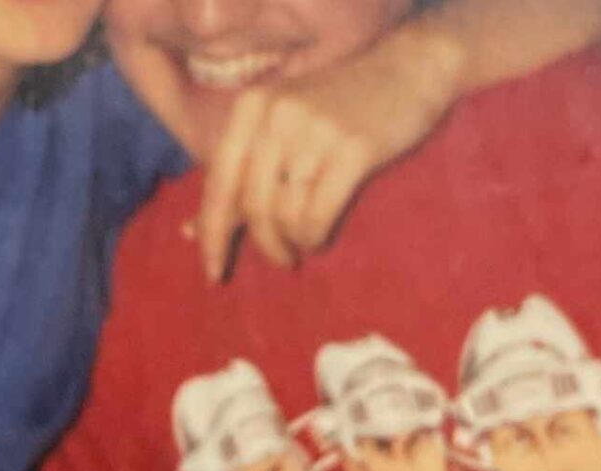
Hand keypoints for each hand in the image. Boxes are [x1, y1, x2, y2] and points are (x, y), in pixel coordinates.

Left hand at [195, 23, 464, 278]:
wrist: (410, 67)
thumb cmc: (339, 105)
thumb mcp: (282, 125)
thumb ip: (239, 172)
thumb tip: (191, 231)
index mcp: (250, 108)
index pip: (218, 183)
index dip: (211, 234)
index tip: (213, 273)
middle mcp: (277, 115)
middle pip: (251, 206)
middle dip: (263, 245)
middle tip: (282, 260)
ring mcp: (315, 130)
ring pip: (284, 214)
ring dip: (293, 241)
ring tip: (306, 241)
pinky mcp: (354, 148)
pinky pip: (316, 215)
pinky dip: (314, 236)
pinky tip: (320, 237)